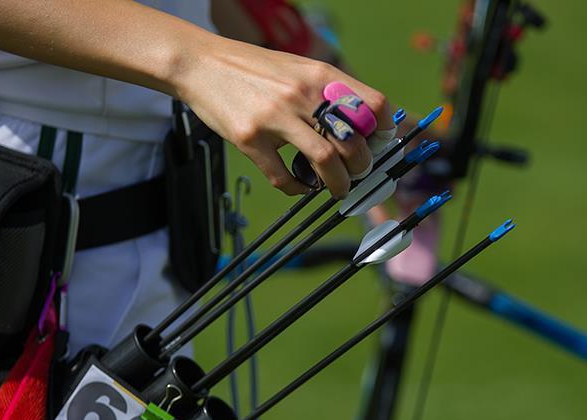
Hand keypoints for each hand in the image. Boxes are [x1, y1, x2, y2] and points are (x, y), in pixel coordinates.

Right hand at [174, 36, 392, 197]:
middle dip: (362, 167)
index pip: (373, 105)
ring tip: (337, 190)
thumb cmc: (254, 70)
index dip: (385, 131)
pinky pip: (283, 177)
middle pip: (353, 141)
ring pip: (326, 161)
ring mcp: (275, 117)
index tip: (381, 146)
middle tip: (357, 174)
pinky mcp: (250, 138)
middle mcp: (302, 94)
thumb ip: (326, 91)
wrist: (201, 63)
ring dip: (338, 184)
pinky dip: (297, 188)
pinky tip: (300, 186)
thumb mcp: (297, 68)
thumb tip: (361, 126)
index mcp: (319, 75)